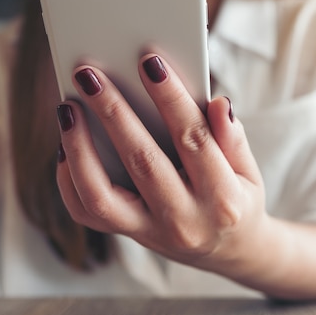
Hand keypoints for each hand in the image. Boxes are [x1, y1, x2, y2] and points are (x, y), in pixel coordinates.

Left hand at [55, 54, 268, 272]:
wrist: (228, 252)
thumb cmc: (238, 200)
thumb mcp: (249, 171)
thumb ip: (233, 138)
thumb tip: (218, 103)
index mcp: (222, 199)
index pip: (193, 139)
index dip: (171, 98)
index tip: (150, 62)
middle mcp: (184, 220)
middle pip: (142, 161)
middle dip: (114, 112)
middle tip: (90, 74)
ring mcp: (152, 232)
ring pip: (101, 195)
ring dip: (78, 147)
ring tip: (68, 108)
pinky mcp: (129, 235)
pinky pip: (88, 212)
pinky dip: (69, 178)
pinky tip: (66, 144)